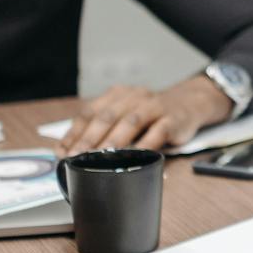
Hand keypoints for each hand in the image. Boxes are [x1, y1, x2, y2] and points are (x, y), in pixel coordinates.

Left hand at [56, 77, 231, 156]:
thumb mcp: (128, 115)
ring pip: (130, 122)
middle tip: (76, 157)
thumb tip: (74, 153)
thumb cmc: (153, 114)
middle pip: (107, 116)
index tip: (62, 151)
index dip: (74, 132)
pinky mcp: (172, 119)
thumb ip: (106, 130)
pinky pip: (157, 132)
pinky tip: (135, 157)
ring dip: (114, 141)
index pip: (90, 112)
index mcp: (117, 95)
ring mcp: (154, 107)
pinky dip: (145, 145)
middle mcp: (133, 97)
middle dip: (89, 138)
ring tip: (100, 157)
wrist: (191, 102)